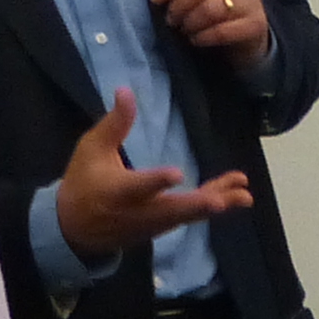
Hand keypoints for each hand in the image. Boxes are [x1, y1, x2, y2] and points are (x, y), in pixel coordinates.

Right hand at [58, 87, 253, 258]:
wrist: (73, 228)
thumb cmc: (83, 181)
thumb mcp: (91, 149)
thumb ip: (114, 123)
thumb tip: (126, 90)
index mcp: (118, 190)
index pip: (139, 186)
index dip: (157, 181)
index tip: (177, 174)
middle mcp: (138, 211)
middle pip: (171, 210)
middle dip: (197, 205)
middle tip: (222, 201)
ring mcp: (152, 224)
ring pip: (186, 215)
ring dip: (216, 203)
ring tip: (244, 194)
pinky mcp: (161, 228)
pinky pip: (189, 217)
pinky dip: (212, 206)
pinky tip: (235, 195)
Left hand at [149, 0, 269, 70]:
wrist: (249, 35)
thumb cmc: (218, 9)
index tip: (155, 0)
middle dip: (177, 6)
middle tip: (171, 20)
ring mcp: (251, 0)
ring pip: (209, 9)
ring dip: (190, 23)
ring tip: (184, 30)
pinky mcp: (256, 24)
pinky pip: (222, 31)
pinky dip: (203, 38)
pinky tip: (197, 40)